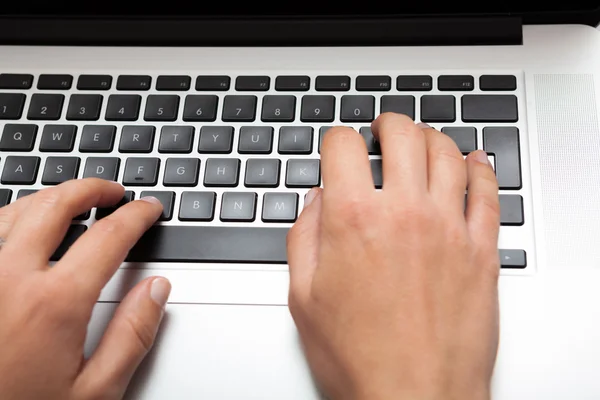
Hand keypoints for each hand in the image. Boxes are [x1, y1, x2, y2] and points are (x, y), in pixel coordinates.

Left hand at [0, 178, 169, 399]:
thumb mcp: (93, 393)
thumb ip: (131, 336)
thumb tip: (156, 290)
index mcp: (54, 303)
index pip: (110, 236)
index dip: (137, 216)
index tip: (148, 210)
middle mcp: (9, 279)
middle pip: (57, 205)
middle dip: (92, 188)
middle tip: (112, 190)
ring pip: (14, 210)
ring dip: (49, 198)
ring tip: (70, 201)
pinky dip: (7, 218)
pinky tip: (19, 225)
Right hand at [287, 114, 500, 399]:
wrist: (413, 399)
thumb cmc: (359, 358)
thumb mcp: (303, 298)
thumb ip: (303, 237)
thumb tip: (316, 203)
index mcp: (354, 220)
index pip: (344, 146)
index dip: (335, 140)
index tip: (338, 148)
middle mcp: (404, 214)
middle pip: (402, 134)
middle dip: (387, 124)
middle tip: (382, 130)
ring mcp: (448, 228)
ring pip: (447, 153)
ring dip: (431, 138)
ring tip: (421, 142)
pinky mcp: (481, 250)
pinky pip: (488, 191)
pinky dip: (481, 167)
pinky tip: (473, 163)